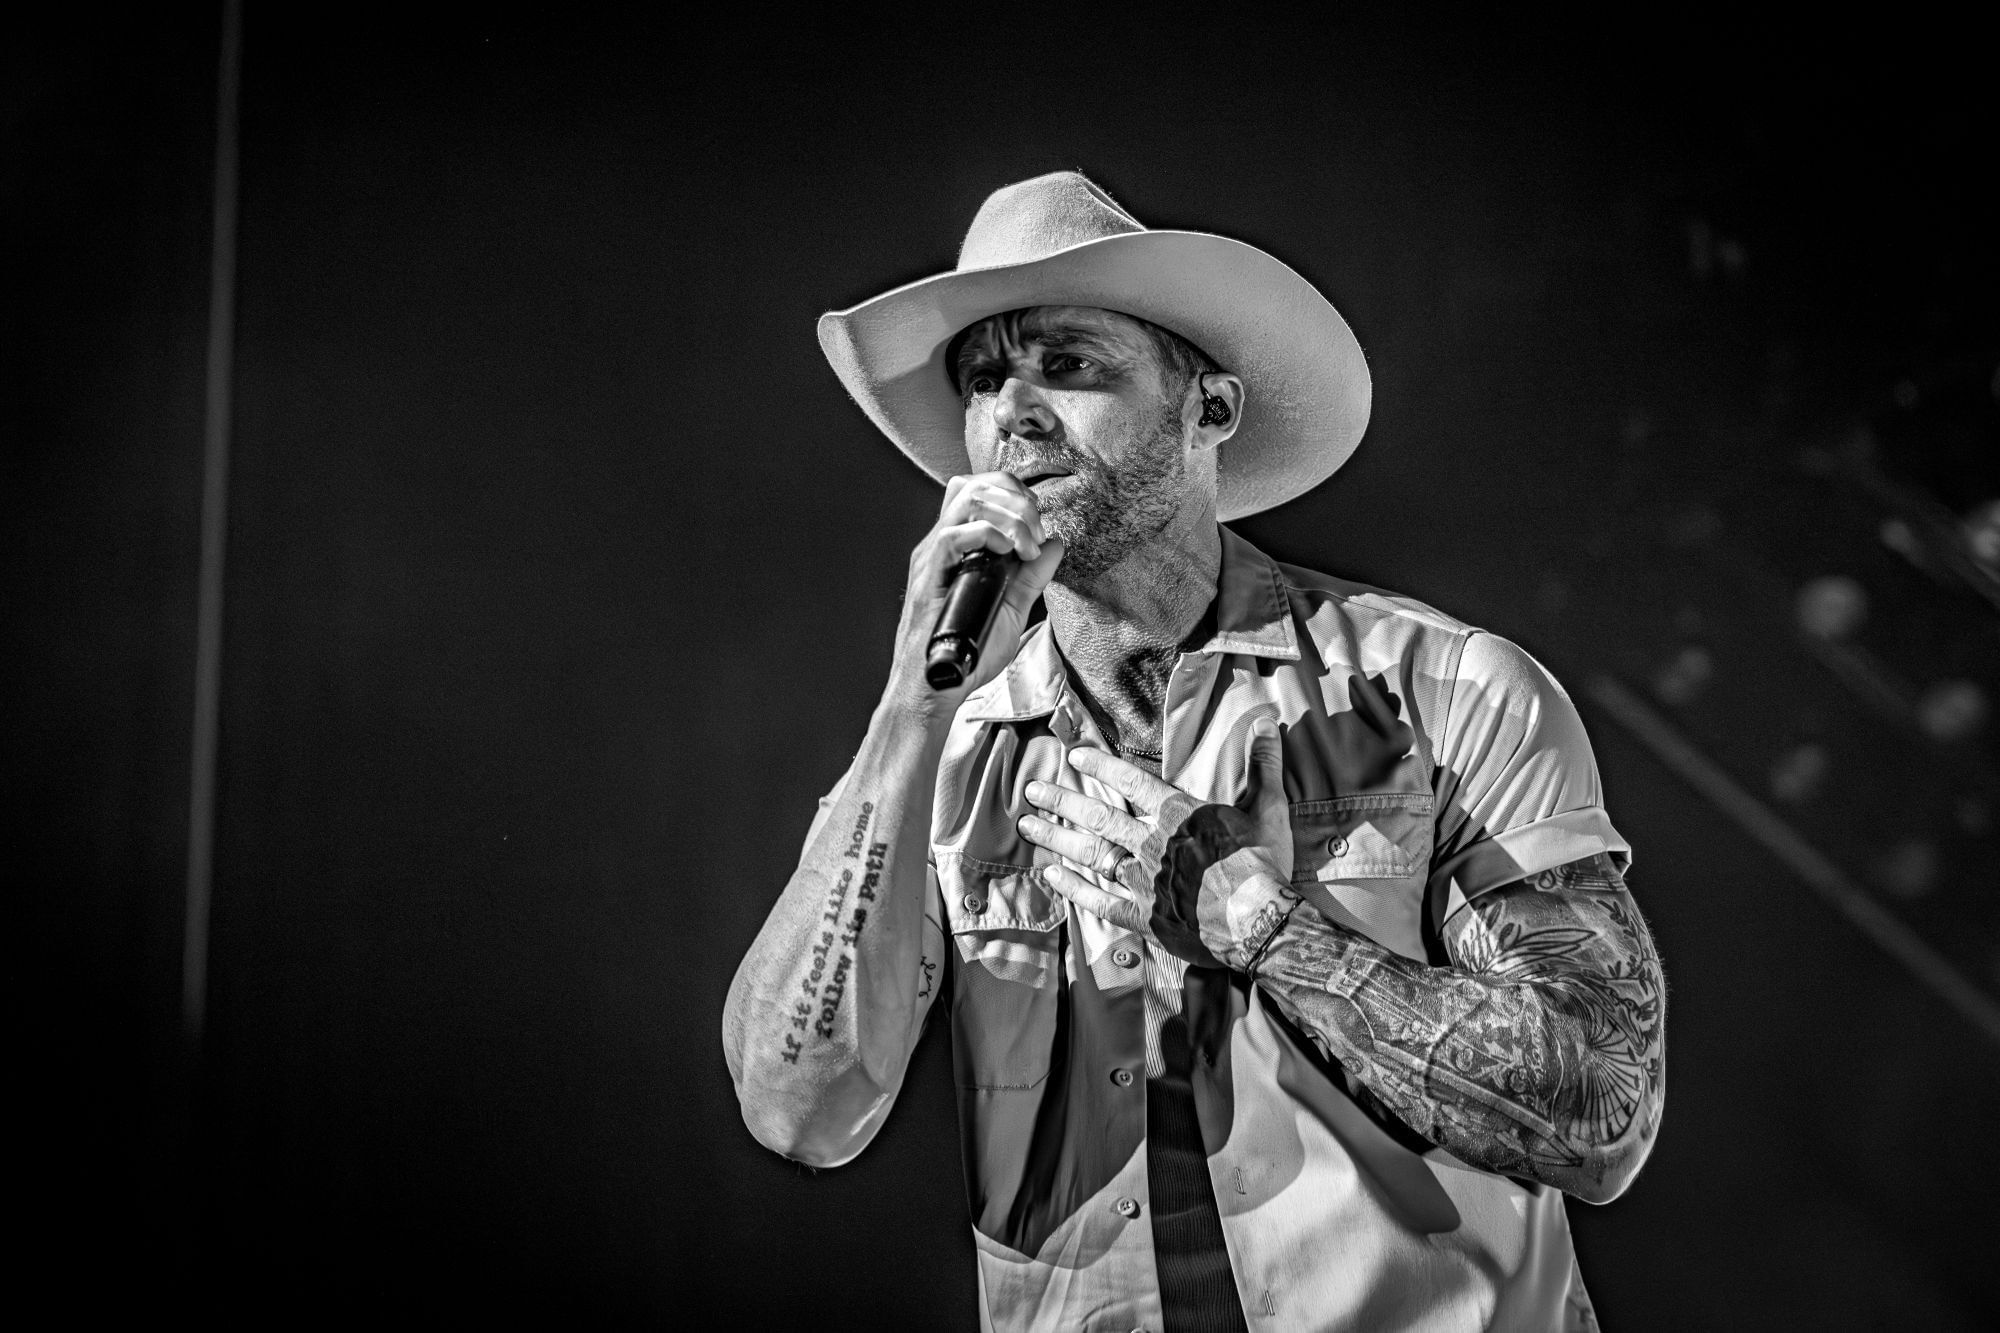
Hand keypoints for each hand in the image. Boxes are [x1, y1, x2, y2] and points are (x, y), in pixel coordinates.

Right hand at [888, 472, 1065, 713]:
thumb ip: (1032, 578)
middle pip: (977, 485)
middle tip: (1038, 534)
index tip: (1040, 527)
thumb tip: (1056, 545)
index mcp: (959, 546)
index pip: (981, 490)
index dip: (1016, 495)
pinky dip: (988, 535)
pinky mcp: (928, 575)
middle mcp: (942, 543)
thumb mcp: (1012, 609)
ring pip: (967, 500)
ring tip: (1027, 547)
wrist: (937, 686)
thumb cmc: (967, 650)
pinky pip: (953, 535)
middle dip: (1018, 501)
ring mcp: (933, 556)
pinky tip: (1007, 555)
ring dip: (1009, 517)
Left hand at [1017, 717, 1299, 971]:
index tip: (1074, 757)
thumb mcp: (1268, 809)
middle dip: (1061, 801)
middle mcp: (1153, 842)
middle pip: (1099, 816)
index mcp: (1181, 814)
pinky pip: (1099, 900)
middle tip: (1031, 790)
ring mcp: (1143, 880)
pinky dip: (1073, 888)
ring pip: (1091, 853)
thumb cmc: (1263, 865)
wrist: (1259, 923)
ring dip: (1056, 838)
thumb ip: (1263, 765)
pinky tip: (1051, 876)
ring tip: (1027, 826)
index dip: (1101, 767)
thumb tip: (1270, 723)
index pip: (1133, 781)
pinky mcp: (1142, 916)